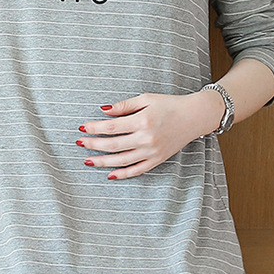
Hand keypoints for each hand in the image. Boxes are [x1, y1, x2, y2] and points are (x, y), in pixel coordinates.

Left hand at [77, 91, 223, 180]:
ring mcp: (152, 152)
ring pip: (121, 161)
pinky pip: (137, 170)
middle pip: (113, 145)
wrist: (194, 117)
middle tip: (79, 143)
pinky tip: (109, 174)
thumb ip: (124, 105)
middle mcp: (146, 138)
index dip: (94, 128)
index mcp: (142, 120)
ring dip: (102, 162)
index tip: (81, 128)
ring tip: (87, 161)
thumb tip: (103, 111)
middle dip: (93, 145)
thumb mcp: (146, 99)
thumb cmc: (169, 104)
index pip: (111, 127)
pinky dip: (122, 174)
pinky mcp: (157, 160)